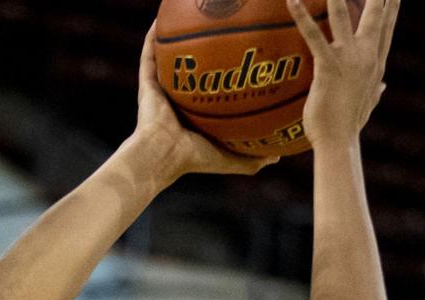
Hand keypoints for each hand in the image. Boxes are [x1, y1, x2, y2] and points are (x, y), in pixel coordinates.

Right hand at [132, 24, 277, 183]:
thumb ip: (253, 158)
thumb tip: (277, 157)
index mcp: (195, 115)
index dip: (225, 73)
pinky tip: (162, 17)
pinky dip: (154, 36)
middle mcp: (178, 99)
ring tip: (189, 15)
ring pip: (169, 57)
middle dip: (204, 48)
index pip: (212, 90)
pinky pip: (149, 53)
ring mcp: (161, 89)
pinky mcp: (147, 83)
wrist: (163, 157)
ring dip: (177, 37)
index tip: (243, 56)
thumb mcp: (230, 159)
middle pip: (193, 68)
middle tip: (221, 27)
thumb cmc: (195, 159)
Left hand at [287, 0, 399, 147]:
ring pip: (342, 17)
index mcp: (376, 63)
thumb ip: (376, 90)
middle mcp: (366, 57)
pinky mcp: (329, 68)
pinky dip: (303, 17)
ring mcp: (348, 61)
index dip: (392, 5)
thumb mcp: (367, 105)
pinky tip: (293, 0)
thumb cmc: (349, 127)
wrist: (339, 143)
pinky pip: (314, 37)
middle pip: (375, 14)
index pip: (387, 26)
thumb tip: (384, 85)